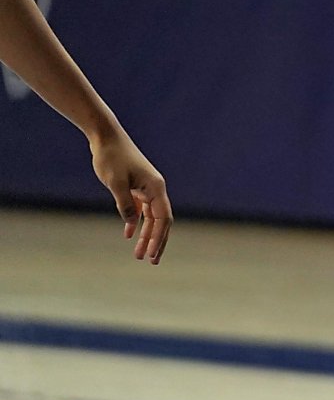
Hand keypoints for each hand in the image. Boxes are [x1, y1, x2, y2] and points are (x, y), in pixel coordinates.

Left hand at [88, 128, 170, 263]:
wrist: (105, 138)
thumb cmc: (111, 157)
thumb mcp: (115, 183)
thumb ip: (125, 204)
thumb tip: (132, 223)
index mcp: (156, 188)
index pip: (163, 218)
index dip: (159, 238)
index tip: (152, 254)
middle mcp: (155, 189)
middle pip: (161, 221)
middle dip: (157, 241)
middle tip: (151, 261)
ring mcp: (146, 188)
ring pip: (150, 217)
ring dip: (146, 235)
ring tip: (139, 254)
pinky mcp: (135, 187)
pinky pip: (140, 209)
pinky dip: (135, 222)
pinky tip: (128, 235)